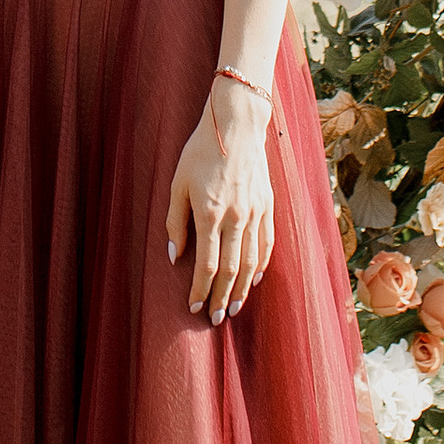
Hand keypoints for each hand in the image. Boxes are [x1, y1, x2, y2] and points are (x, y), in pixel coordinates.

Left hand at [164, 78, 275, 321]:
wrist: (237, 124)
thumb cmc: (200, 151)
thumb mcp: (177, 182)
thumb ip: (175, 221)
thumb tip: (176, 256)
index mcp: (210, 212)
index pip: (207, 264)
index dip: (200, 289)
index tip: (193, 306)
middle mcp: (236, 216)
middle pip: (231, 270)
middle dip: (223, 298)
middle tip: (216, 318)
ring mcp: (256, 212)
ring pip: (251, 262)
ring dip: (243, 289)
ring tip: (235, 308)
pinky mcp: (268, 206)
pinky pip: (267, 244)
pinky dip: (261, 266)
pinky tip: (255, 279)